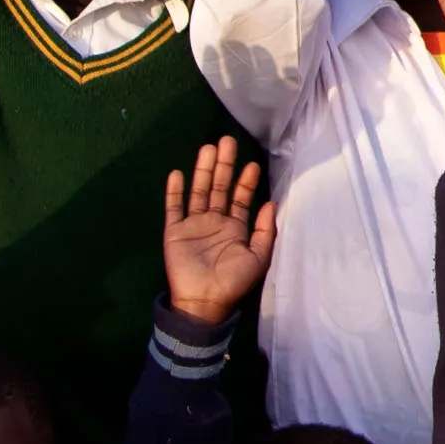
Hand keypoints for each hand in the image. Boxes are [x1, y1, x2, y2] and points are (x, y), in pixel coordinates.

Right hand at [159, 137, 277, 325]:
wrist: (204, 301)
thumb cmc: (233, 282)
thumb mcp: (258, 257)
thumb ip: (265, 230)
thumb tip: (271, 202)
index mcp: (235, 228)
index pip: (240, 198)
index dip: (245, 182)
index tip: (251, 164)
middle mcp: (214, 222)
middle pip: (218, 187)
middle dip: (224, 166)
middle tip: (227, 142)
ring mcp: (193, 225)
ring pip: (198, 192)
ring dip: (202, 171)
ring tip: (207, 149)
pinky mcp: (175, 232)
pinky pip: (174, 208)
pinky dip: (175, 192)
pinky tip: (177, 174)